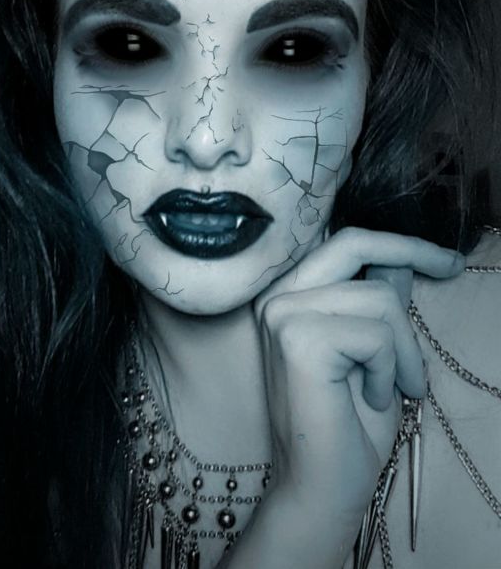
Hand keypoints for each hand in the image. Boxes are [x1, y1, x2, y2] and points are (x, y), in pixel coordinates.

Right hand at [253, 227, 462, 519]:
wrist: (321, 487)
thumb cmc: (348, 423)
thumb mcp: (372, 350)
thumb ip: (375, 303)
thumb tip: (399, 260)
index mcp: (287, 295)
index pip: (343, 242)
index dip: (396, 241)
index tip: (443, 257)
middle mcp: (276, 297)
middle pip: (355, 244)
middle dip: (411, 250)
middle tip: (451, 267)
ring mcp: (282, 314)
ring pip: (377, 297)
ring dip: (403, 349)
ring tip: (395, 388)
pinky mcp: (298, 340)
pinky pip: (375, 334)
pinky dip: (389, 370)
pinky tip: (372, 399)